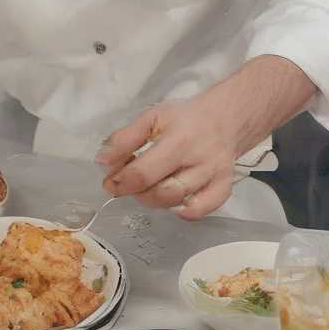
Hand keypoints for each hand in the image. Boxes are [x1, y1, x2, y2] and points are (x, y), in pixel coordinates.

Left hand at [95, 91, 259, 220]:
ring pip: (177, 201)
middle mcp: (200, 160)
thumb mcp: (151, 117)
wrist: (226, 118)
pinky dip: (186, 212)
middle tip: (129, 183)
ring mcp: (214, 176)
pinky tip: (174, 202)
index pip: (144, 173)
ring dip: (153, 200)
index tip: (110, 181)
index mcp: (180, 140)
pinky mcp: (224, 187)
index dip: (121, 182)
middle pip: (161, 192)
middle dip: (136, 192)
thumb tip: (102, 161)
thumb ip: (124, 139)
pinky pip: (203, 210)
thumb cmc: (184, 119)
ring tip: (148, 186)